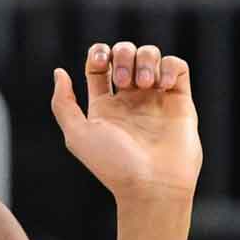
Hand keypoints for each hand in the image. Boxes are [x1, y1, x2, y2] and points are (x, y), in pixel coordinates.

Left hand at [50, 42, 201, 205]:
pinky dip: (169, 66)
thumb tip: (59, 72)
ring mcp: (156, 99)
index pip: (99, 65)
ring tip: (145, 84)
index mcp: (104, 106)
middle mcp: (130, 100)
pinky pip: (177, 67)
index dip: (98, 54)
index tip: (100, 63)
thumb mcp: (77, 134)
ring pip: (151, 56)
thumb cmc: (113, 165)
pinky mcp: (180, 101)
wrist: (153, 185)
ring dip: (146, 59)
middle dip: (123, 55)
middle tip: (124, 81)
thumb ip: (63, 103)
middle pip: (125, 54)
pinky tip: (162, 84)